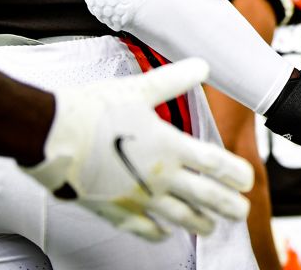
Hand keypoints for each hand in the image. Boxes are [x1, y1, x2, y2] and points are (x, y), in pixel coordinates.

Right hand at [21, 58, 253, 239]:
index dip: (236, 173)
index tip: (249, 180)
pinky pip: (141, 228)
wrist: (51, 133)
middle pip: (204, 196)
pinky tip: (165, 235)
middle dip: (227, 206)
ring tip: (212, 228)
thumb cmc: (93, 109)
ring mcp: (136, 196)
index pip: (215, 164)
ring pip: (178, 217)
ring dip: (199, 223)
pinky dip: (157, 233)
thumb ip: (175, 79)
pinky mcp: (112, 209)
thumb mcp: (140, 88)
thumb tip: (203, 65)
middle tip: (243, 213)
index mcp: (169, 146)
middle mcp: (158, 175)